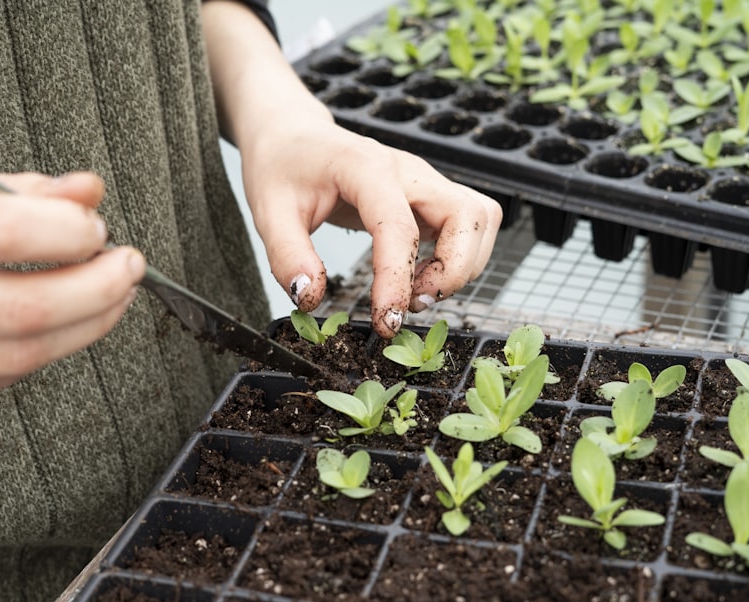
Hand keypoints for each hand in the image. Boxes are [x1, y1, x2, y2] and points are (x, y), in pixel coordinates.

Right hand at [0, 172, 144, 414]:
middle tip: (128, 268)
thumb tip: (90, 192)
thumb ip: (21, 189)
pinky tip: (63, 325)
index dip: (68, 232)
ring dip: (87, 325)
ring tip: (111, 296)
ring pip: (22, 356)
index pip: (0, 232)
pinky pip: (3, 380)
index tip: (98, 228)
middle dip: (98, 289)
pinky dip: (47, 350)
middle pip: (23, 308)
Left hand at [240, 119, 500, 337]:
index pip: (398, 227)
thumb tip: (310, 298)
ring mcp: (424, 181)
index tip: (386, 320)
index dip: (397, 279)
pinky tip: (419, 279)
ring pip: (480, 219)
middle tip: (414, 304)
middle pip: (469, 215)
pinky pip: (469, 225)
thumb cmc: (282, 167)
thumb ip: (288, 256)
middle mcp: (408, 170)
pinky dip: (459, 258)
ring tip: (417, 293)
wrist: (292, 135)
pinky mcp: (429, 197)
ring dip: (463, 266)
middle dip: (454, 271)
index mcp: (366, 168)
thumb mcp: (268, 211)